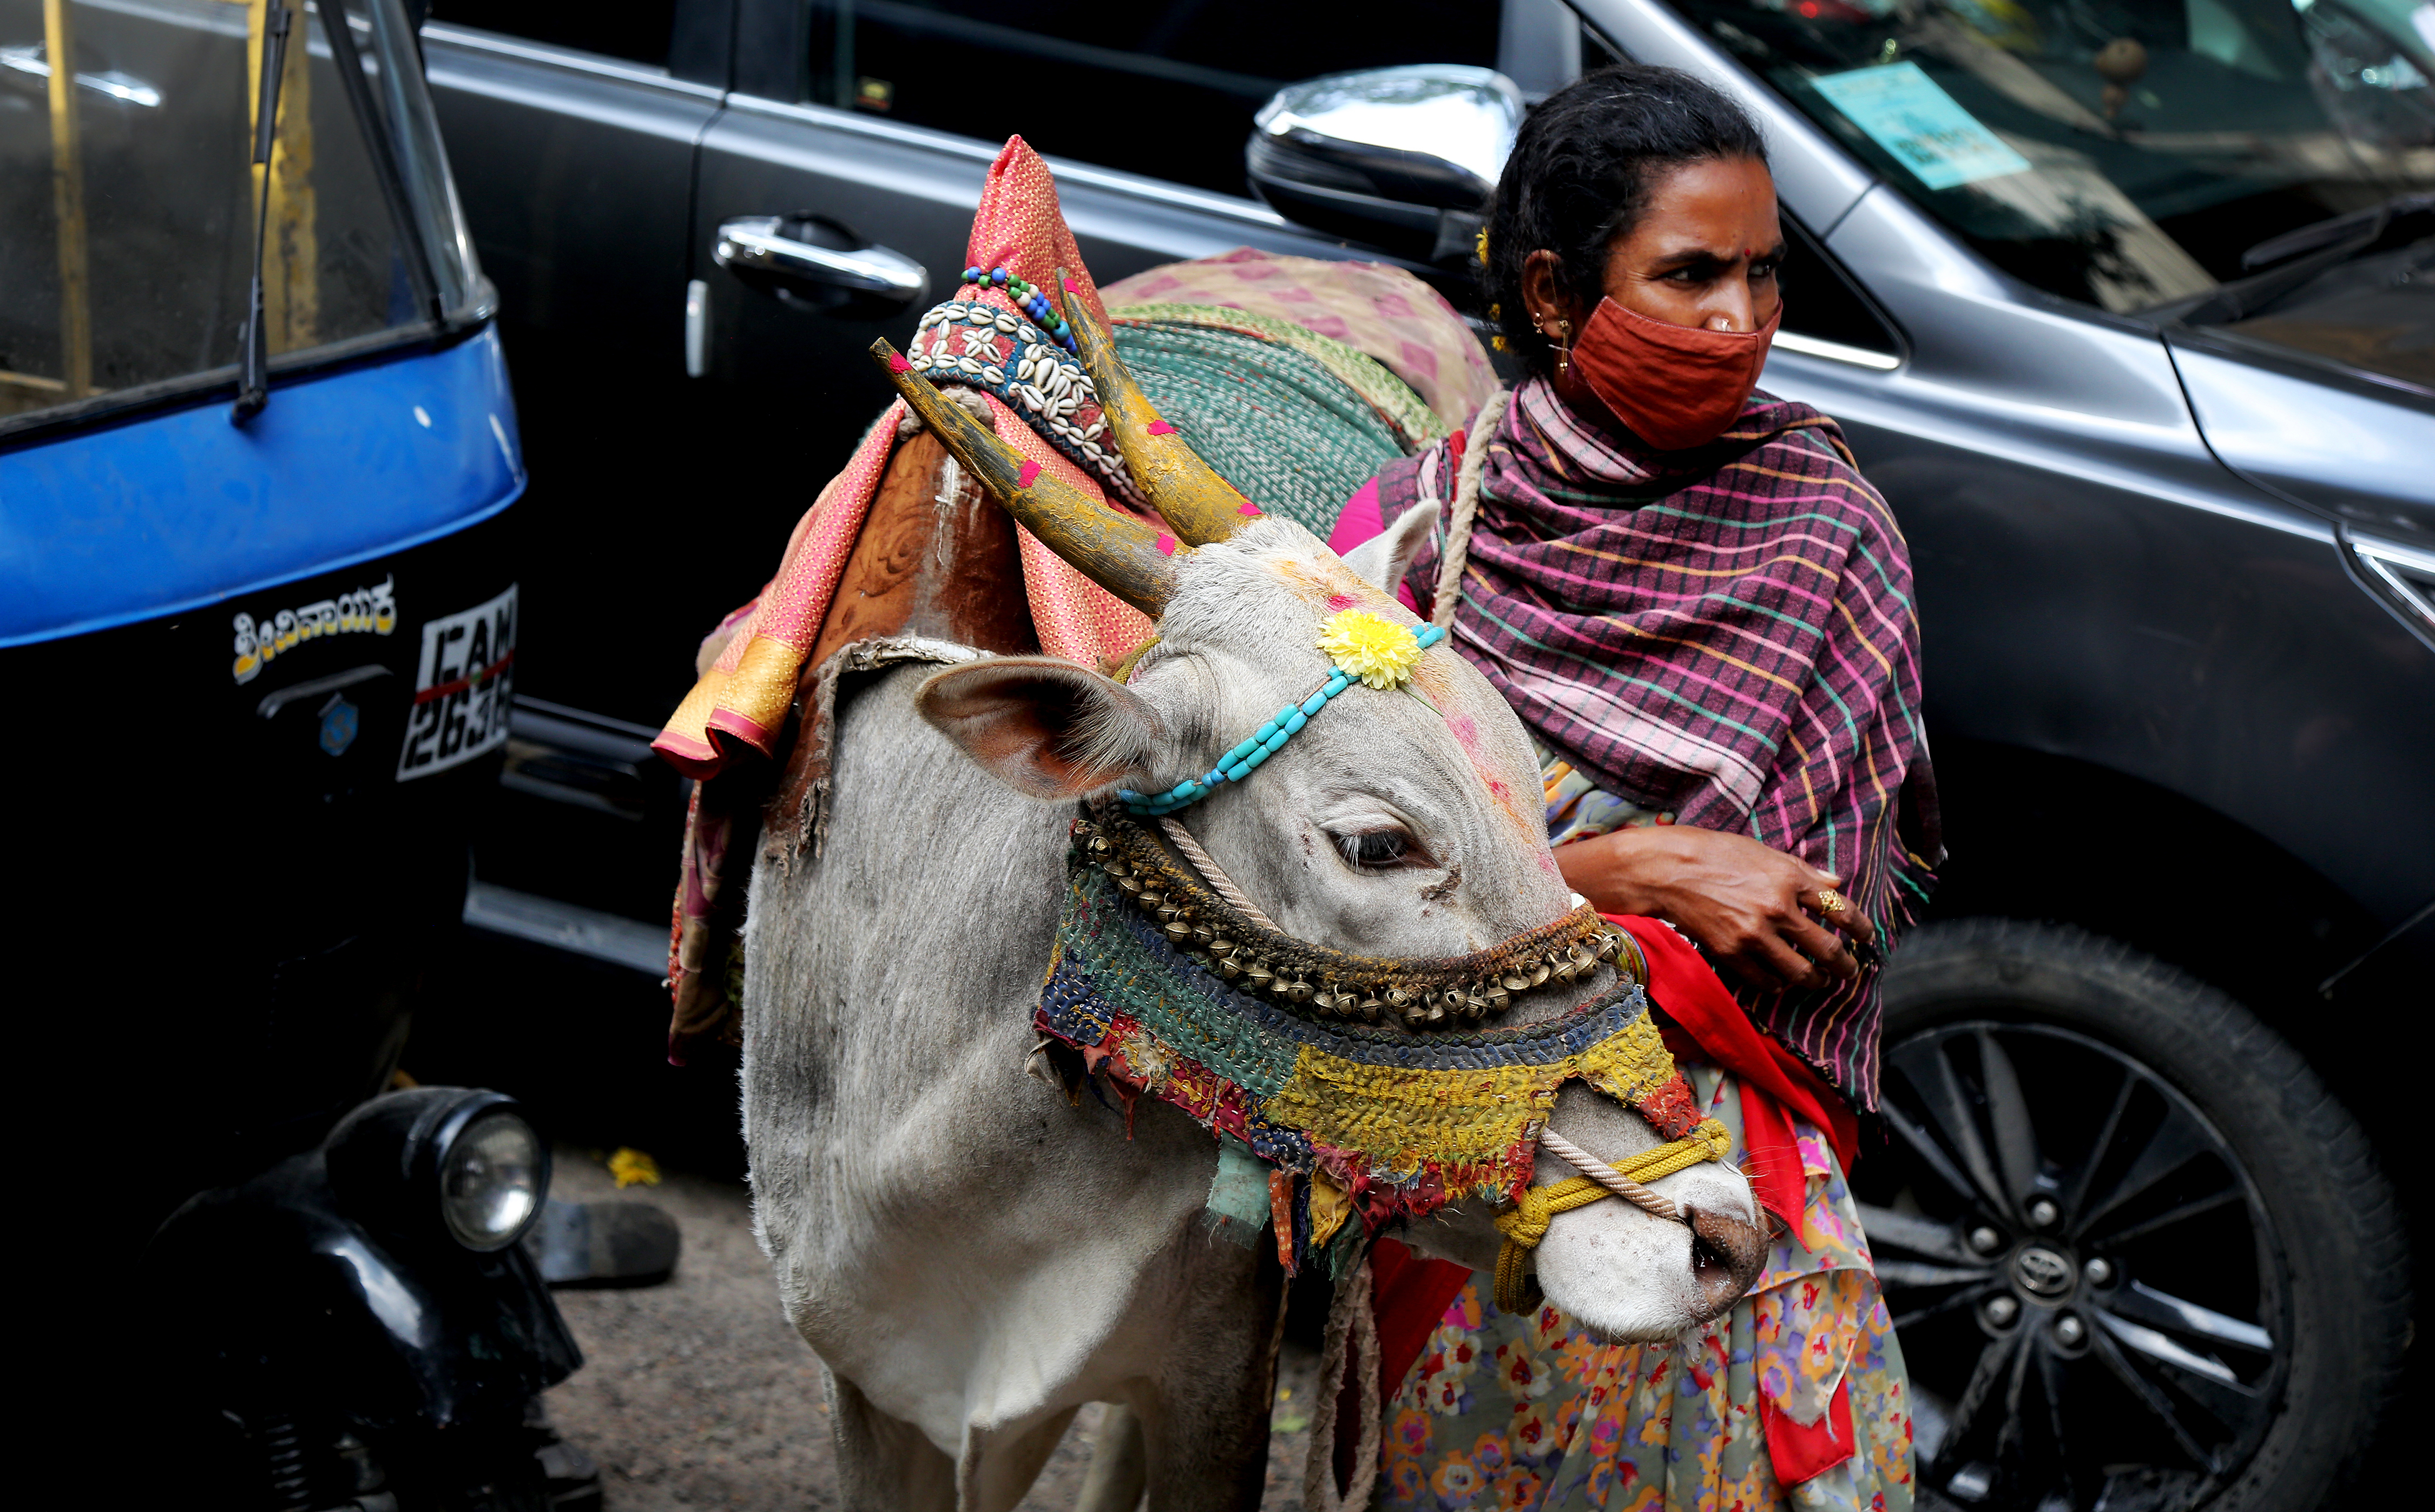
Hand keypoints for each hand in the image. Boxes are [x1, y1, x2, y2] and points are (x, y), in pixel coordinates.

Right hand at [1555, 825, 1876, 991]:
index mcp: (1790, 879)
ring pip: (1800, 972)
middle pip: (1827, 949)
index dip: (1860, 927)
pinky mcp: (1731, 953)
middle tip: (1850, 970)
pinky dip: (1778, 985)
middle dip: (1845, 964)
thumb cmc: (1715, 852)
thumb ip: (1804, 869)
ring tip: (1819, 981)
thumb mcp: (1764, 851)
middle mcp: (1777, 909)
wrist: (1667, 870)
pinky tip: (1782, 982)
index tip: (1866, 937)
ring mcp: (1754, 935)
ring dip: (1816, 981)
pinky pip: (1765, 981)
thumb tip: (1837, 880)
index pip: (1840, 909)